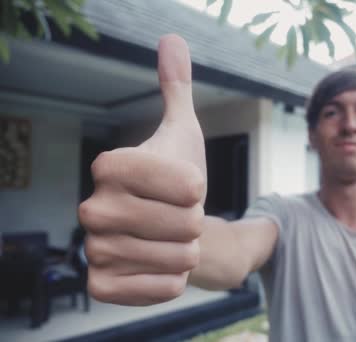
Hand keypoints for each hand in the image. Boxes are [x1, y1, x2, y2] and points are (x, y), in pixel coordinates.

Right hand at [78, 34, 206, 305]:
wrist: (169, 229)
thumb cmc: (178, 180)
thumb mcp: (183, 132)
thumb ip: (176, 88)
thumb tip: (172, 39)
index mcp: (111, 165)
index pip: (183, 182)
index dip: (196, 186)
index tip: (186, 184)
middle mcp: (93, 207)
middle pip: (184, 222)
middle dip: (196, 222)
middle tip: (179, 218)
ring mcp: (94, 248)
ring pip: (177, 257)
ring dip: (187, 251)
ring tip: (172, 241)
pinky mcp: (101, 285)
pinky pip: (158, 289)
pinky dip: (174, 280)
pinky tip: (163, 266)